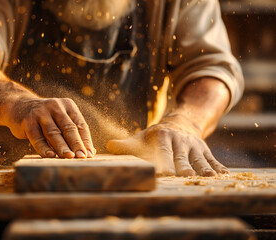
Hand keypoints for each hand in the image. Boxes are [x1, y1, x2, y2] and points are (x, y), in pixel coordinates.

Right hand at [5, 97, 94, 158]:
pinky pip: (37, 138)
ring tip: (69, 157)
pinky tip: (50, 156)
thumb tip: (90, 152)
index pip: (80, 125)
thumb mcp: (60, 120)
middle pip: (68, 128)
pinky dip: (44, 148)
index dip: (85, 141)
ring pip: (54, 133)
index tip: (89, 155)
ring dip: (62, 147)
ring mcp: (40, 113)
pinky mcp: (27, 121)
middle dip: (76, 144)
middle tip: (82, 157)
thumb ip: (73, 133)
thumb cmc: (45, 118)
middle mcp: (55, 106)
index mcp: (68, 105)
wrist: (17, 106)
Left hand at [107, 113, 228, 175]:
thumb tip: (107, 146)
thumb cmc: (154, 137)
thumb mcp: (140, 138)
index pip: (162, 151)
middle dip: (183, 165)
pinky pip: (213, 159)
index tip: (162, 172)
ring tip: (209, 177)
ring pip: (199, 158)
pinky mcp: (204, 150)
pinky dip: (218, 167)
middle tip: (186, 175)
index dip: (162, 161)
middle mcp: (179, 141)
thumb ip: (125, 145)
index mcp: (161, 138)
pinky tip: (225, 175)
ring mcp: (194, 145)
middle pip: (181, 156)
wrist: (178, 124)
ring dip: (204, 167)